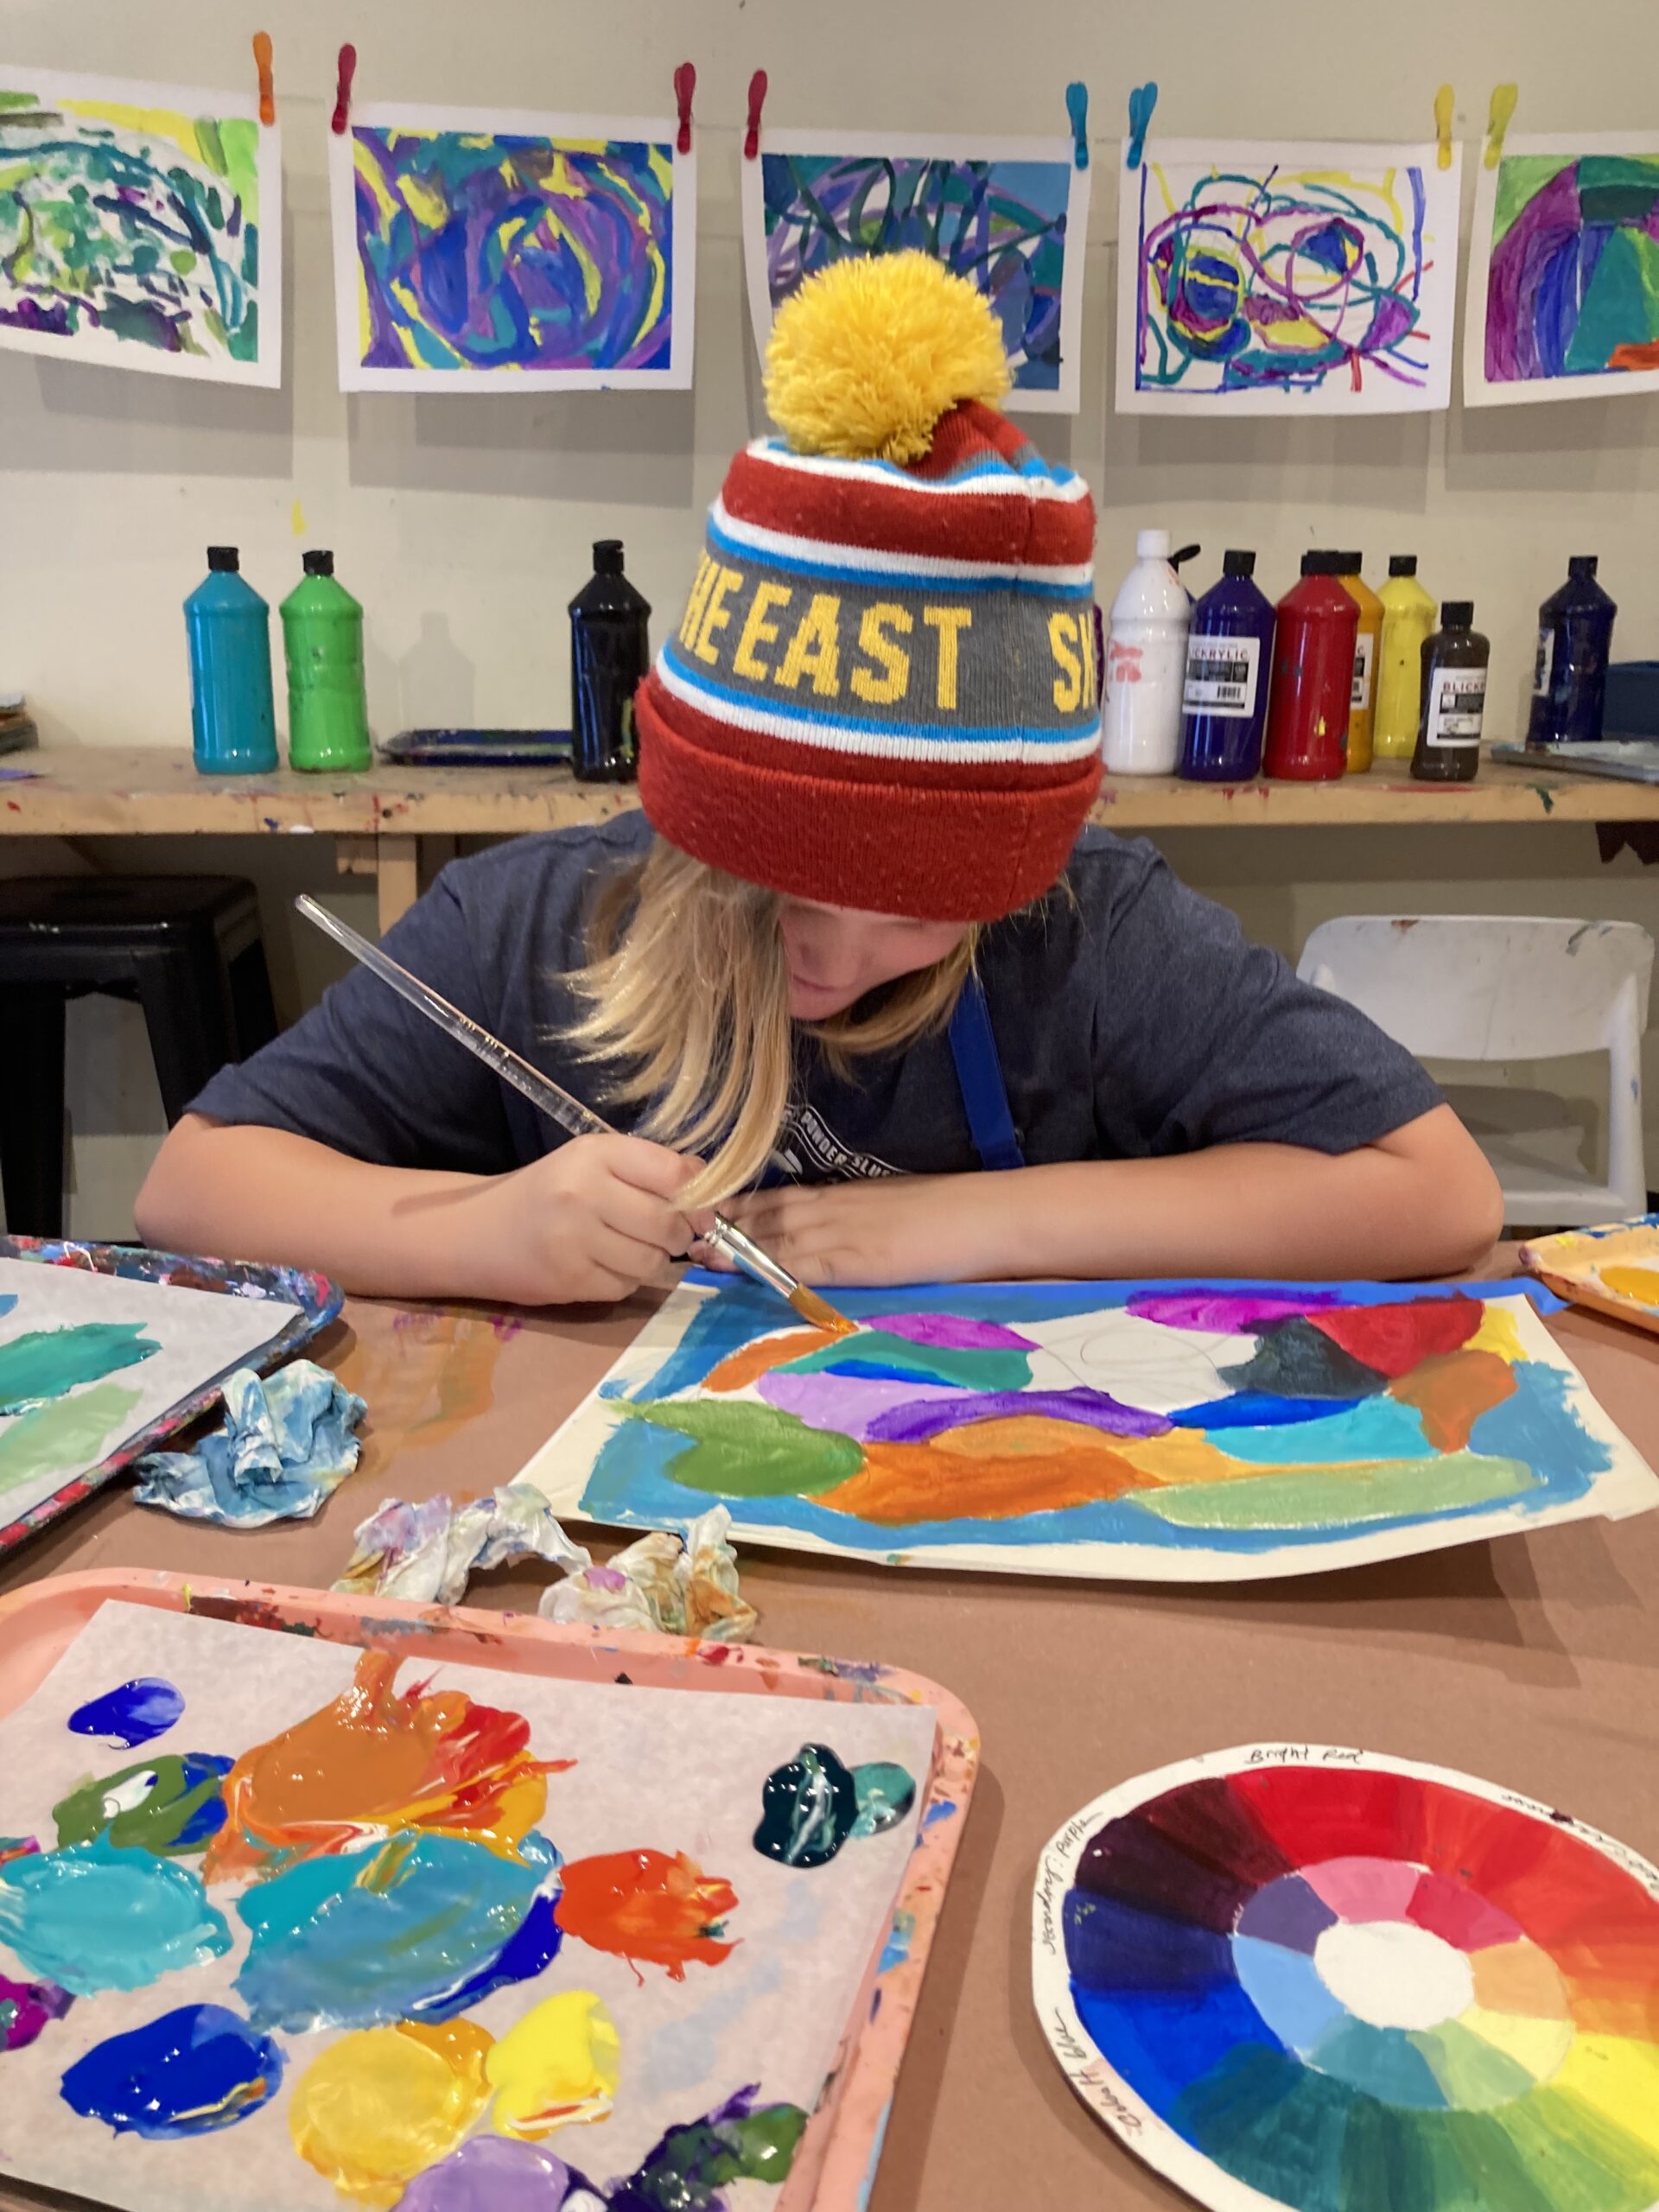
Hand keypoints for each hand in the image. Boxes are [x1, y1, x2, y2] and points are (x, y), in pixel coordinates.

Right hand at [471, 1134, 700, 1305]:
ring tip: (627, 1247)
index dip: (697, 1196)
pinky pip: (626, 1286)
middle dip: (677, 1234)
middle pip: (667, 1223)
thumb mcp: (592, 1162)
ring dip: (652, 1260)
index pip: (672, 1172)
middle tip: (663, 1233)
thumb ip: (649, 1170)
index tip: (698, 1208)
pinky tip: (602, 1265)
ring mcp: (572, 1239)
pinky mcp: (568, 1280)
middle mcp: (582, 1192)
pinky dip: (625, 1280)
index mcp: (594, 1153)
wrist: (478, 1232)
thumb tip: (711, 1194)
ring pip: (651, 1261)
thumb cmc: (547, 1192)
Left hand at [713, 1174, 1001, 1288]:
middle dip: (725, 1226)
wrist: (992, 1214)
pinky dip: (772, 1267)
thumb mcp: (898, 1209)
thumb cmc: (956, 1214)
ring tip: (697, 1254)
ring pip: (778, 1236)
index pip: (781, 1197)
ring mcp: (848, 1231)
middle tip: (682, 1233)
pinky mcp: (863, 1258)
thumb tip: (842, 1233)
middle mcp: (839, 1207)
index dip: (740, 1206)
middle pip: (768, 1214)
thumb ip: (864, 1219)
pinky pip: (808, 1263)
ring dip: (735, 1246)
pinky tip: (746, 1273)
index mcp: (848, 1194)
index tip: (705, 1212)